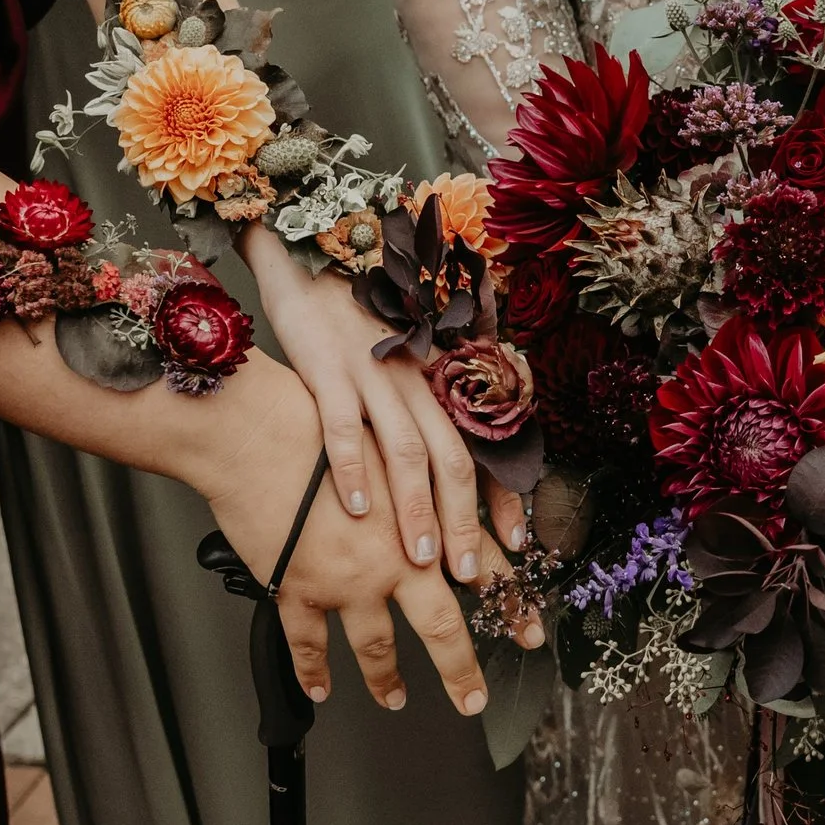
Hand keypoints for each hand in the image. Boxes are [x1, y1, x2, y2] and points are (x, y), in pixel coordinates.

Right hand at [193, 374, 541, 713]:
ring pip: (376, 646)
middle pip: (441, 625)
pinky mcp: (296, 588)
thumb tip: (454, 509)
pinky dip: (314, 672)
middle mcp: (393, 557)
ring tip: (393, 697)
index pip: (482, 569)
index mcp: (425, 520)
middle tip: (472, 697)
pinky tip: (321, 689)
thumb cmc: (322, 426)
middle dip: (460, 670)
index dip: (508, 605)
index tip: (527, 632)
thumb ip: (428, 484)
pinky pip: (309, 645)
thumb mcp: (395, 447)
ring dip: (386, 679)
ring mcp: (345, 579)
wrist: (258, 432)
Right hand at [245, 230, 527, 578]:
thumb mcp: (405, 350)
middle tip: (468, 575)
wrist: (310, 250)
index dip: (500, 497)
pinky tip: (357, 510)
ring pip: (408, 451)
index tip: (514, 547)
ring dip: (418, 510)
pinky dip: (352, 470)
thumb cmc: (359, 309)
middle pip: (454, 457)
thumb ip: (428, 400)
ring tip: (422, 560)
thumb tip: (447, 462)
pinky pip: (344, 426)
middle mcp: (418, 376)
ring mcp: (375, 371)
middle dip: (464, 522)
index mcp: (440, 374)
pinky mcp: (328, 366)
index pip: (482, 445)